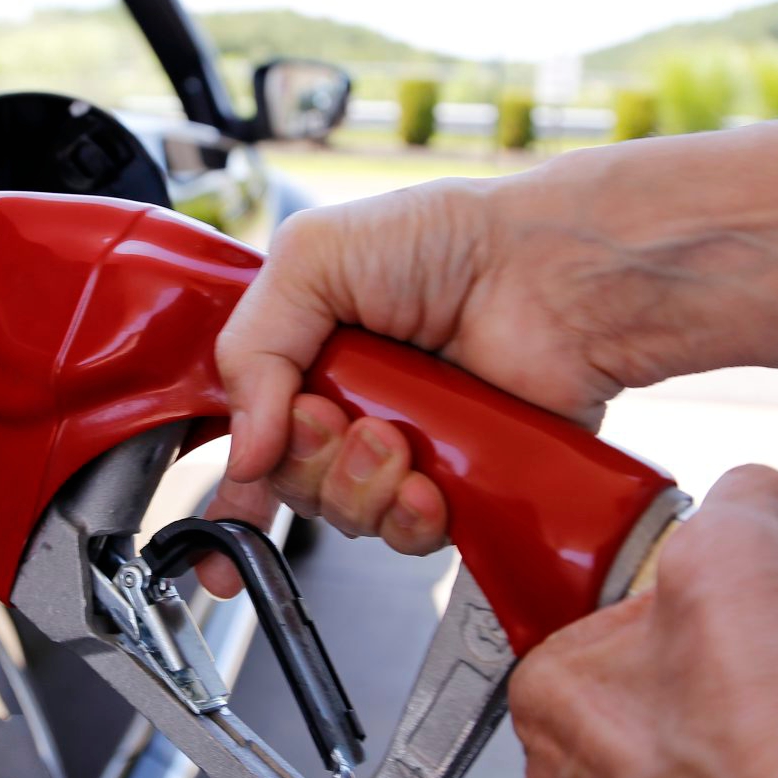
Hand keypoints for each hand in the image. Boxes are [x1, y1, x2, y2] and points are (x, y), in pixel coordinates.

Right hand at [201, 175, 634, 591]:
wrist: (550, 274)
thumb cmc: (448, 241)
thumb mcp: (310, 259)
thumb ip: (250, 352)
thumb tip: (243, 454)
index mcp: (304, 355)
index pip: (247, 433)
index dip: (232, 484)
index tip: (227, 516)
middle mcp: (349, 406)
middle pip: (288, 481)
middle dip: (303, 459)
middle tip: (333, 418)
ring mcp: (403, 450)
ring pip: (343, 514)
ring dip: (356, 484)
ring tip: (393, 438)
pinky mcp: (456, 485)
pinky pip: (407, 535)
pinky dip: (408, 518)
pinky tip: (426, 484)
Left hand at [510, 465, 777, 777]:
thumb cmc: (776, 734)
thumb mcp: (734, 553)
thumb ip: (736, 505)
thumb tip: (759, 495)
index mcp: (552, 705)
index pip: (605, 635)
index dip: (693, 616)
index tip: (747, 618)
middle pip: (658, 714)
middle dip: (736, 683)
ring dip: (758, 759)